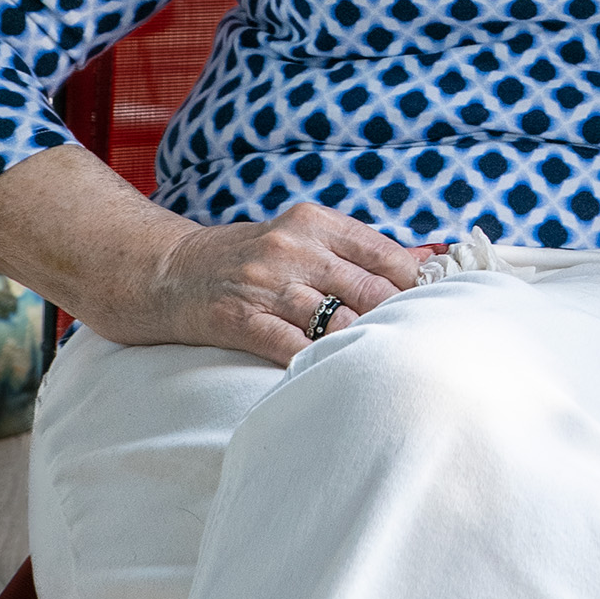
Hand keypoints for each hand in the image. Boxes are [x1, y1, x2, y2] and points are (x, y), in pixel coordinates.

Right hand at [145, 205, 434, 365]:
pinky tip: (340, 375)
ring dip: (368, 343)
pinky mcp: (238, 319)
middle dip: (400, 319)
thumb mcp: (304, 238)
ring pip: (337, 319)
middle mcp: (292, 248)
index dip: (417, 286)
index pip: (386, 254)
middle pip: (370, 289)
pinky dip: (319, 362)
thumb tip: (429, 256)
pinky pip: (291, 346)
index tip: (434, 308)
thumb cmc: (248, 258)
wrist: (165, 273)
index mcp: (315, 222)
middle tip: (422, 345)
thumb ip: (362, 249)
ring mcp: (265, 284)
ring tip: (392, 364)